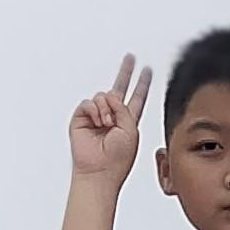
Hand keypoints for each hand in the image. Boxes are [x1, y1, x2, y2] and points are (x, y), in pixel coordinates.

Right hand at [68, 56, 148, 184]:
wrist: (99, 171)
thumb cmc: (117, 158)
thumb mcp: (130, 130)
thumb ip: (124, 109)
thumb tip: (110, 95)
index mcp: (128, 120)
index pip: (137, 97)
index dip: (143, 84)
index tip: (148, 70)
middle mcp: (112, 116)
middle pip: (119, 89)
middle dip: (125, 72)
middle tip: (130, 58)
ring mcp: (96, 117)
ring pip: (103, 96)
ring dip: (107, 108)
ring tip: (107, 124)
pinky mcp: (82, 119)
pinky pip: (88, 103)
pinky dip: (94, 110)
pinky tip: (97, 121)